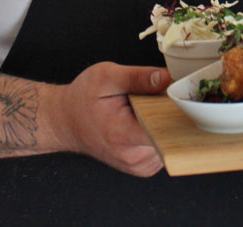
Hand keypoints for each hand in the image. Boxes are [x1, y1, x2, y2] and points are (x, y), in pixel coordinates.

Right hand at [54, 62, 170, 176]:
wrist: (66, 120)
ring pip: (170, 141)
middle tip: (152, 96)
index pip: (166, 130)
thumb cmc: (83, 98)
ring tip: (143, 109)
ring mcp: (139, 165)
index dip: (176, 110)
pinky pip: (164, 147)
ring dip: (164, 122)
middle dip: (169, 112)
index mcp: (123, 135)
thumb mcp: (106, 76)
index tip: (174, 95)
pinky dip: (160, 132)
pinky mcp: (144, 166)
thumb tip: (167, 78)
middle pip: (171, 133)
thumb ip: (138, 77)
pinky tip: (144, 120)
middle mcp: (133, 156)